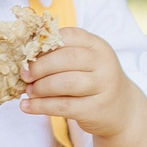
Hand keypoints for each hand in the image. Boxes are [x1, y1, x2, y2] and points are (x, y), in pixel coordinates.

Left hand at [20, 27, 142, 138]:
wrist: (122, 109)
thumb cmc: (94, 80)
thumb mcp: (86, 61)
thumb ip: (62, 54)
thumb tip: (25, 56)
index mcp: (98, 45)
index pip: (69, 36)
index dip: (44, 43)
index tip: (28, 53)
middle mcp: (104, 64)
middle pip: (67, 59)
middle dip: (40, 66)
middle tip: (24, 74)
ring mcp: (103, 87)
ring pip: (66, 83)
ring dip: (41, 87)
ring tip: (29, 90)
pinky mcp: (96, 109)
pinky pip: (64, 106)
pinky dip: (41, 106)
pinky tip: (27, 106)